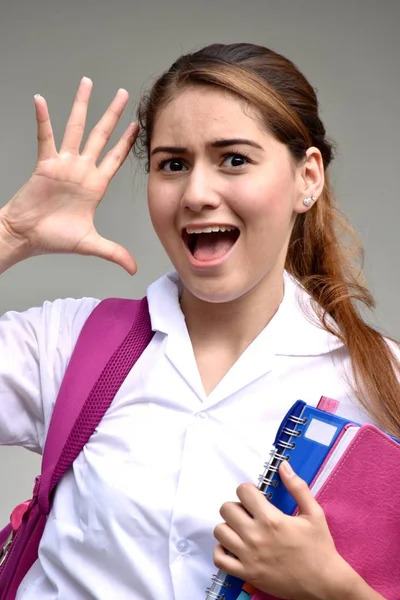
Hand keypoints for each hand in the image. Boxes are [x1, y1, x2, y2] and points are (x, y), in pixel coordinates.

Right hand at [0, 77, 137, 272]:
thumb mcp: (92, 245)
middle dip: (113, 114)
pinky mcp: (44, 164)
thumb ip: (114, 253)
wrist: (27, 236)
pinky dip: (42, 118)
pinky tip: (40, 100)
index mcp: (95, 185)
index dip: (127, 142)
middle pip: (100, 135)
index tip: (138, 125)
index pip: (116, 158)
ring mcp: (64, 164)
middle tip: (123, 94)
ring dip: (82, 106)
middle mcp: (82, 170)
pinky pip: (44, 137)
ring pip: (75, 128)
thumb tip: (134, 270)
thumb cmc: (55, 239)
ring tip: (88, 83)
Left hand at [213, 461, 354, 599]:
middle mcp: (256, 536)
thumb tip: (284, 466)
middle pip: (227, 509)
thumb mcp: (314, 513)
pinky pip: (219, 559)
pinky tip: (233, 546)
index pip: (243, 491)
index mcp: (271, 519)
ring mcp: (249, 557)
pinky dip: (222, 550)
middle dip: (236, 506)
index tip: (255, 497)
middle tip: (248, 512)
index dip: (248, 490)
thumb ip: (297, 487)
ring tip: (242, 528)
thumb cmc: (320, 548)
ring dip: (229, 526)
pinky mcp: (247, 574)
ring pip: (220, 531)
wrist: (324, 584)